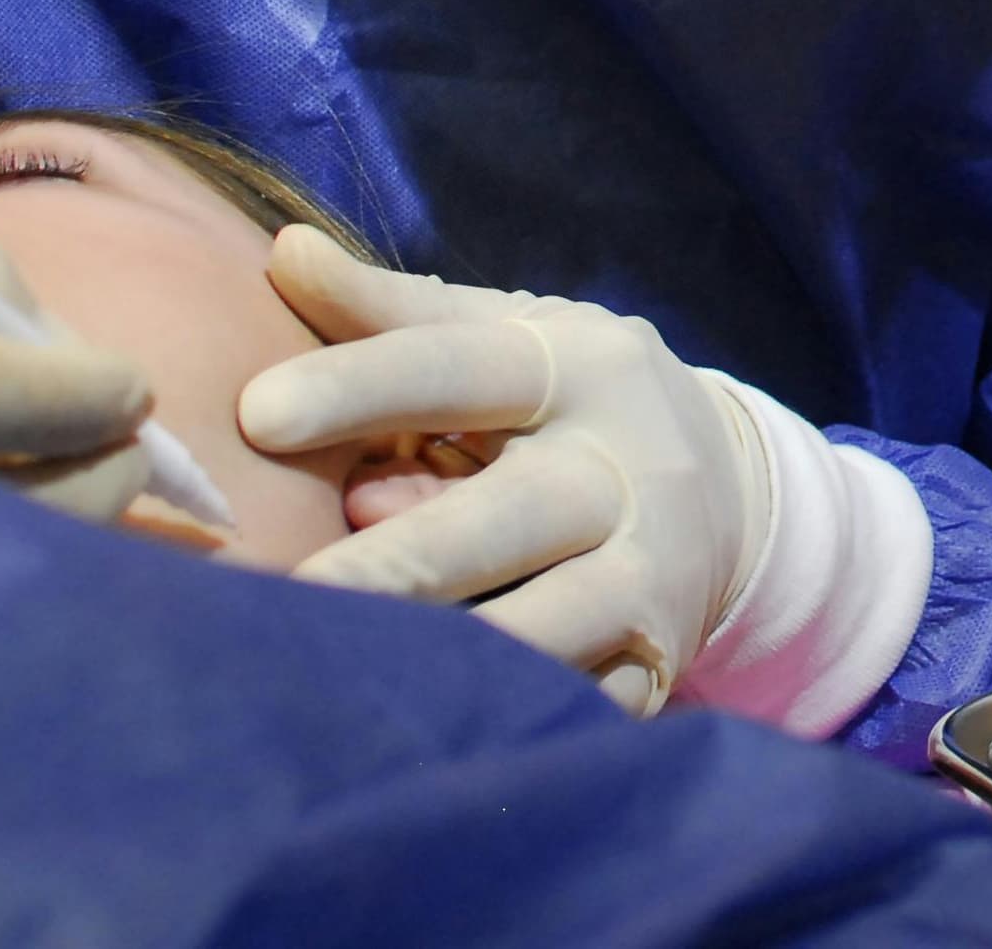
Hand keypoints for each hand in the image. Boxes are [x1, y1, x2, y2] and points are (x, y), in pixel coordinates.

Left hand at [236, 226, 771, 717]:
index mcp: (582, 368)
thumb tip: (284, 250)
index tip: (257, 411)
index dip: (363, 385)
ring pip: (553, 623)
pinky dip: (508, 725)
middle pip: (515, 515)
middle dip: (408, 560)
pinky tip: (423, 742)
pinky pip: (581, 705)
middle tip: (299, 589)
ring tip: (345, 678)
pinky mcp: (656, 663)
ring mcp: (650, 574)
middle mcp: (628, 468)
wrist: (735, 494)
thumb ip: (396, 310)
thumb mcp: (508, 336)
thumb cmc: (571, 407)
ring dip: (455, 655)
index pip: (464, 367)